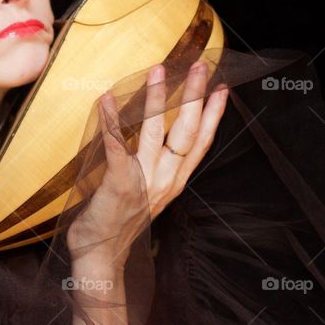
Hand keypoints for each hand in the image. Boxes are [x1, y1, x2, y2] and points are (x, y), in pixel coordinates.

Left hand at [66, 60, 229, 267]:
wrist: (100, 258)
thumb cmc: (117, 224)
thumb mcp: (146, 195)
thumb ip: (153, 170)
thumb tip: (150, 141)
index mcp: (174, 182)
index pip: (201, 143)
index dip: (214, 115)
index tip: (223, 89)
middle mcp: (165, 180)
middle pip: (187, 133)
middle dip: (195, 97)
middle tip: (201, 66)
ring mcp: (143, 182)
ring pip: (156, 133)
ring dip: (158, 100)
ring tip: (160, 71)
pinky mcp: (118, 184)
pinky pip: (115, 146)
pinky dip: (111, 121)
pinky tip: (107, 99)